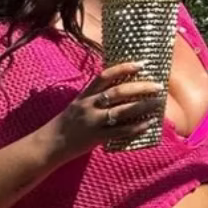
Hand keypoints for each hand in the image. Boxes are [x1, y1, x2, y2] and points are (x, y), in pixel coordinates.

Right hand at [45, 62, 165, 159]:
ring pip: (122, 111)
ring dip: (143, 106)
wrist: (49, 144)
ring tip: (158, 103)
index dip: (124, 68)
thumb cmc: (68, 123)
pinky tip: (149, 123)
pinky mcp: (96, 137)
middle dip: (141, 88)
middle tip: (159, 86)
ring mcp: (92, 121)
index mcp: (84, 95)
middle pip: (118, 92)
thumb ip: (96, 96)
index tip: (142, 64)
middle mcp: (88, 105)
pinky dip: (137, 127)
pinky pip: (121, 131)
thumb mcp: (79, 104)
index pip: (105, 76)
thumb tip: (123, 88)